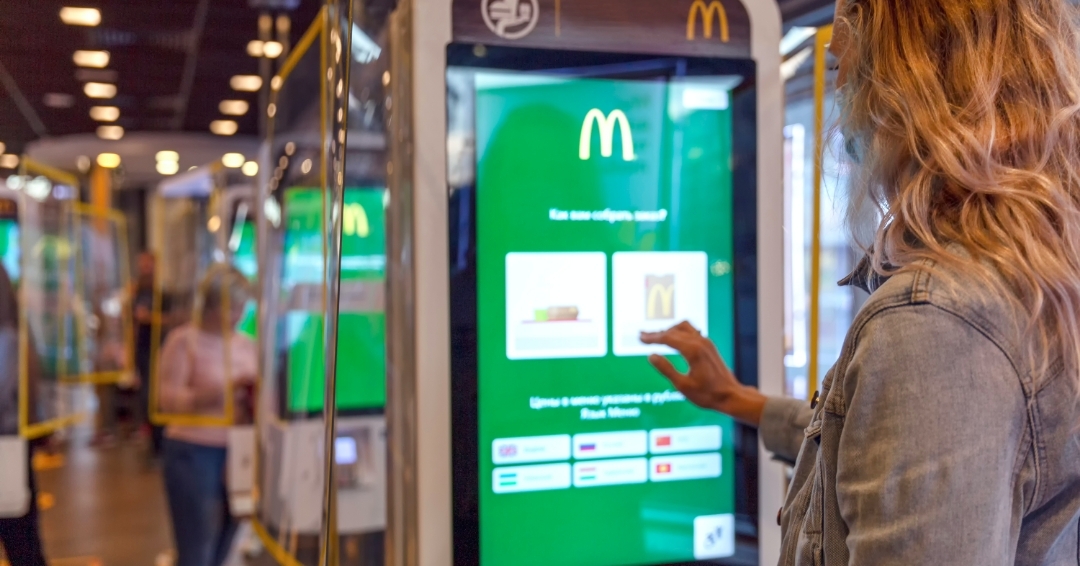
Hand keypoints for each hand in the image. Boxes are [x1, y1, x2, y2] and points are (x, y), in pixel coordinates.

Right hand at [640, 321, 765, 426]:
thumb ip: (666, 369)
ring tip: (657, 337)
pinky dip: (679, 332)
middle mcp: (700, 342)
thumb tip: (651, 356)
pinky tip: (675, 340)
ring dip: (669, 330)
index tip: (640, 338)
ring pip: (684, 328)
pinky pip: (692, 332)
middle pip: (674, 331)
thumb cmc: (707, 394)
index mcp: (693, 351)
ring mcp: (706, 343)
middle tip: (643, 337)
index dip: (652, 337)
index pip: (668, 338)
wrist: (731, 395)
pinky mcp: (710, 346)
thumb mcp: (682, 385)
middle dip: (658, 333)